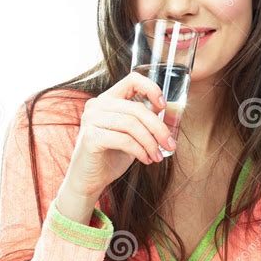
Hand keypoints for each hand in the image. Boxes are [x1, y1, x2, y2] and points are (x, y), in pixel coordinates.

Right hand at [64, 71, 175, 198]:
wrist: (89, 180)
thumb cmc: (111, 156)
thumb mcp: (132, 135)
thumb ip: (144, 120)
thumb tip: (165, 110)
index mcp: (107, 99)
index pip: (132, 80)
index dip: (151, 88)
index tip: (164, 106)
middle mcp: (96, 105)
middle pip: (137, 109)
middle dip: (159, 128)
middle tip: (171, 145)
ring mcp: (91, 120)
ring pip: (132, 124)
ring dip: (150, 143)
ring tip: (157, 156)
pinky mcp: (90, 137)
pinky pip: (124, 140)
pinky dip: (140, 151)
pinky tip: (146, 160)